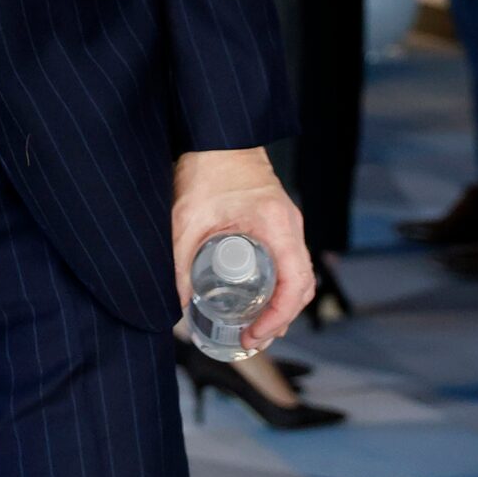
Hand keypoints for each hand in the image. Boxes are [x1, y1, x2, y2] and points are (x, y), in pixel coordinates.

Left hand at [170, 147, 313, 351]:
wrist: (216, 136)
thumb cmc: (206, 168)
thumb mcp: (188, 219)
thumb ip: (179, 261)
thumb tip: (176, 303)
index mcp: (276, 224)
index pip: (295, 283)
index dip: (279, 317)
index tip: (255, 334)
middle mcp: (290, 226)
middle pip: (301, 286)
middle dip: (280, 320)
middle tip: (250, 340)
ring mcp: (287, 224)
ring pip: (298, 276)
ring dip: (282, 306)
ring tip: (254, 329)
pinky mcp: (278, 223)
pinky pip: (288, 262)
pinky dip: (279, 287)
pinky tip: (258, 300)